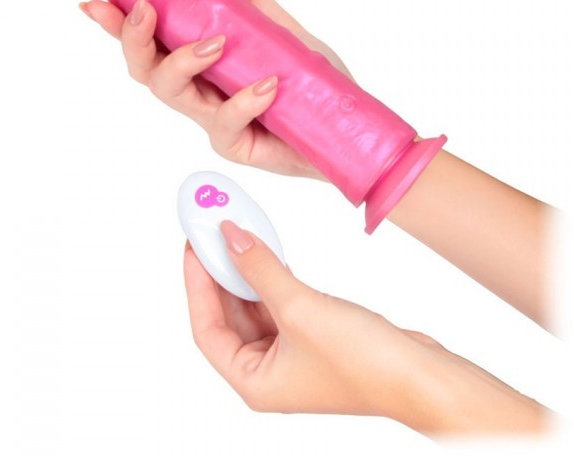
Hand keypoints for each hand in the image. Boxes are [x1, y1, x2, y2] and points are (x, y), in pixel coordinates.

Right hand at [79, 0, 350, 178]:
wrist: (346, 125)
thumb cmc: (314, 80)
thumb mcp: (282, 28)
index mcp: (204, 63)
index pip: (153, 42)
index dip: (119, 23)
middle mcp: (201, 91)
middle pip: (146, 70)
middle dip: (134, 38)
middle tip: (146, 10)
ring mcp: (214, 120)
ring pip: (171, 95)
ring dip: (182, 61)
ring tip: (215, 43)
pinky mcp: (235, 145)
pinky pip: (225, 123)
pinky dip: (243, 100)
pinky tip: (266, 85)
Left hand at [183, 221, 547, 433]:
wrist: (422, 374)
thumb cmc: (365, 362)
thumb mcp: (300, 308)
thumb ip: (261, 270)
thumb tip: (230, 237)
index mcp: (253, 381)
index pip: (206, 328)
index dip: (196, 284)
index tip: (193, 246)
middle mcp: (267, 371)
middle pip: (228, 315)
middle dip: (220, 272)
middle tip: (212, 233)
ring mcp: (291, 354)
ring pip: (254, 306)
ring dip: (246, 272)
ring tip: (236, 235)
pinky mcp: (312, 337)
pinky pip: (278, 302)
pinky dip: (271, 278)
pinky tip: (267, 253)